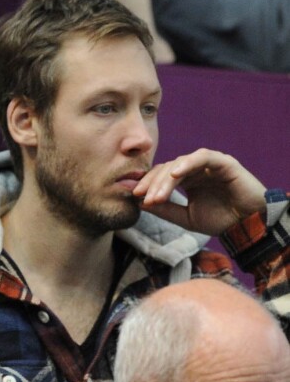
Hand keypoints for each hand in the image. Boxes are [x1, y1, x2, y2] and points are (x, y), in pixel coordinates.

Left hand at [132, 148, 266, 235]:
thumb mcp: (186, 218)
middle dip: (152, 183)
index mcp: (188, 180)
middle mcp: (196, 169)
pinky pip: (202, 157)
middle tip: (142, 197)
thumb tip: (140, 202)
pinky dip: (188, 163)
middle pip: (167, 169)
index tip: (134, 197)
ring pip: (180, 163)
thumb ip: (165, 209)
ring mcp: (209, 164)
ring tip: (157, 195)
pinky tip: (175, 174)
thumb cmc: (221, 220)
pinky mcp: (223, 162)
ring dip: (166, 179)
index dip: (148, 185)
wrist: (248, 224)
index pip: (162, 177)